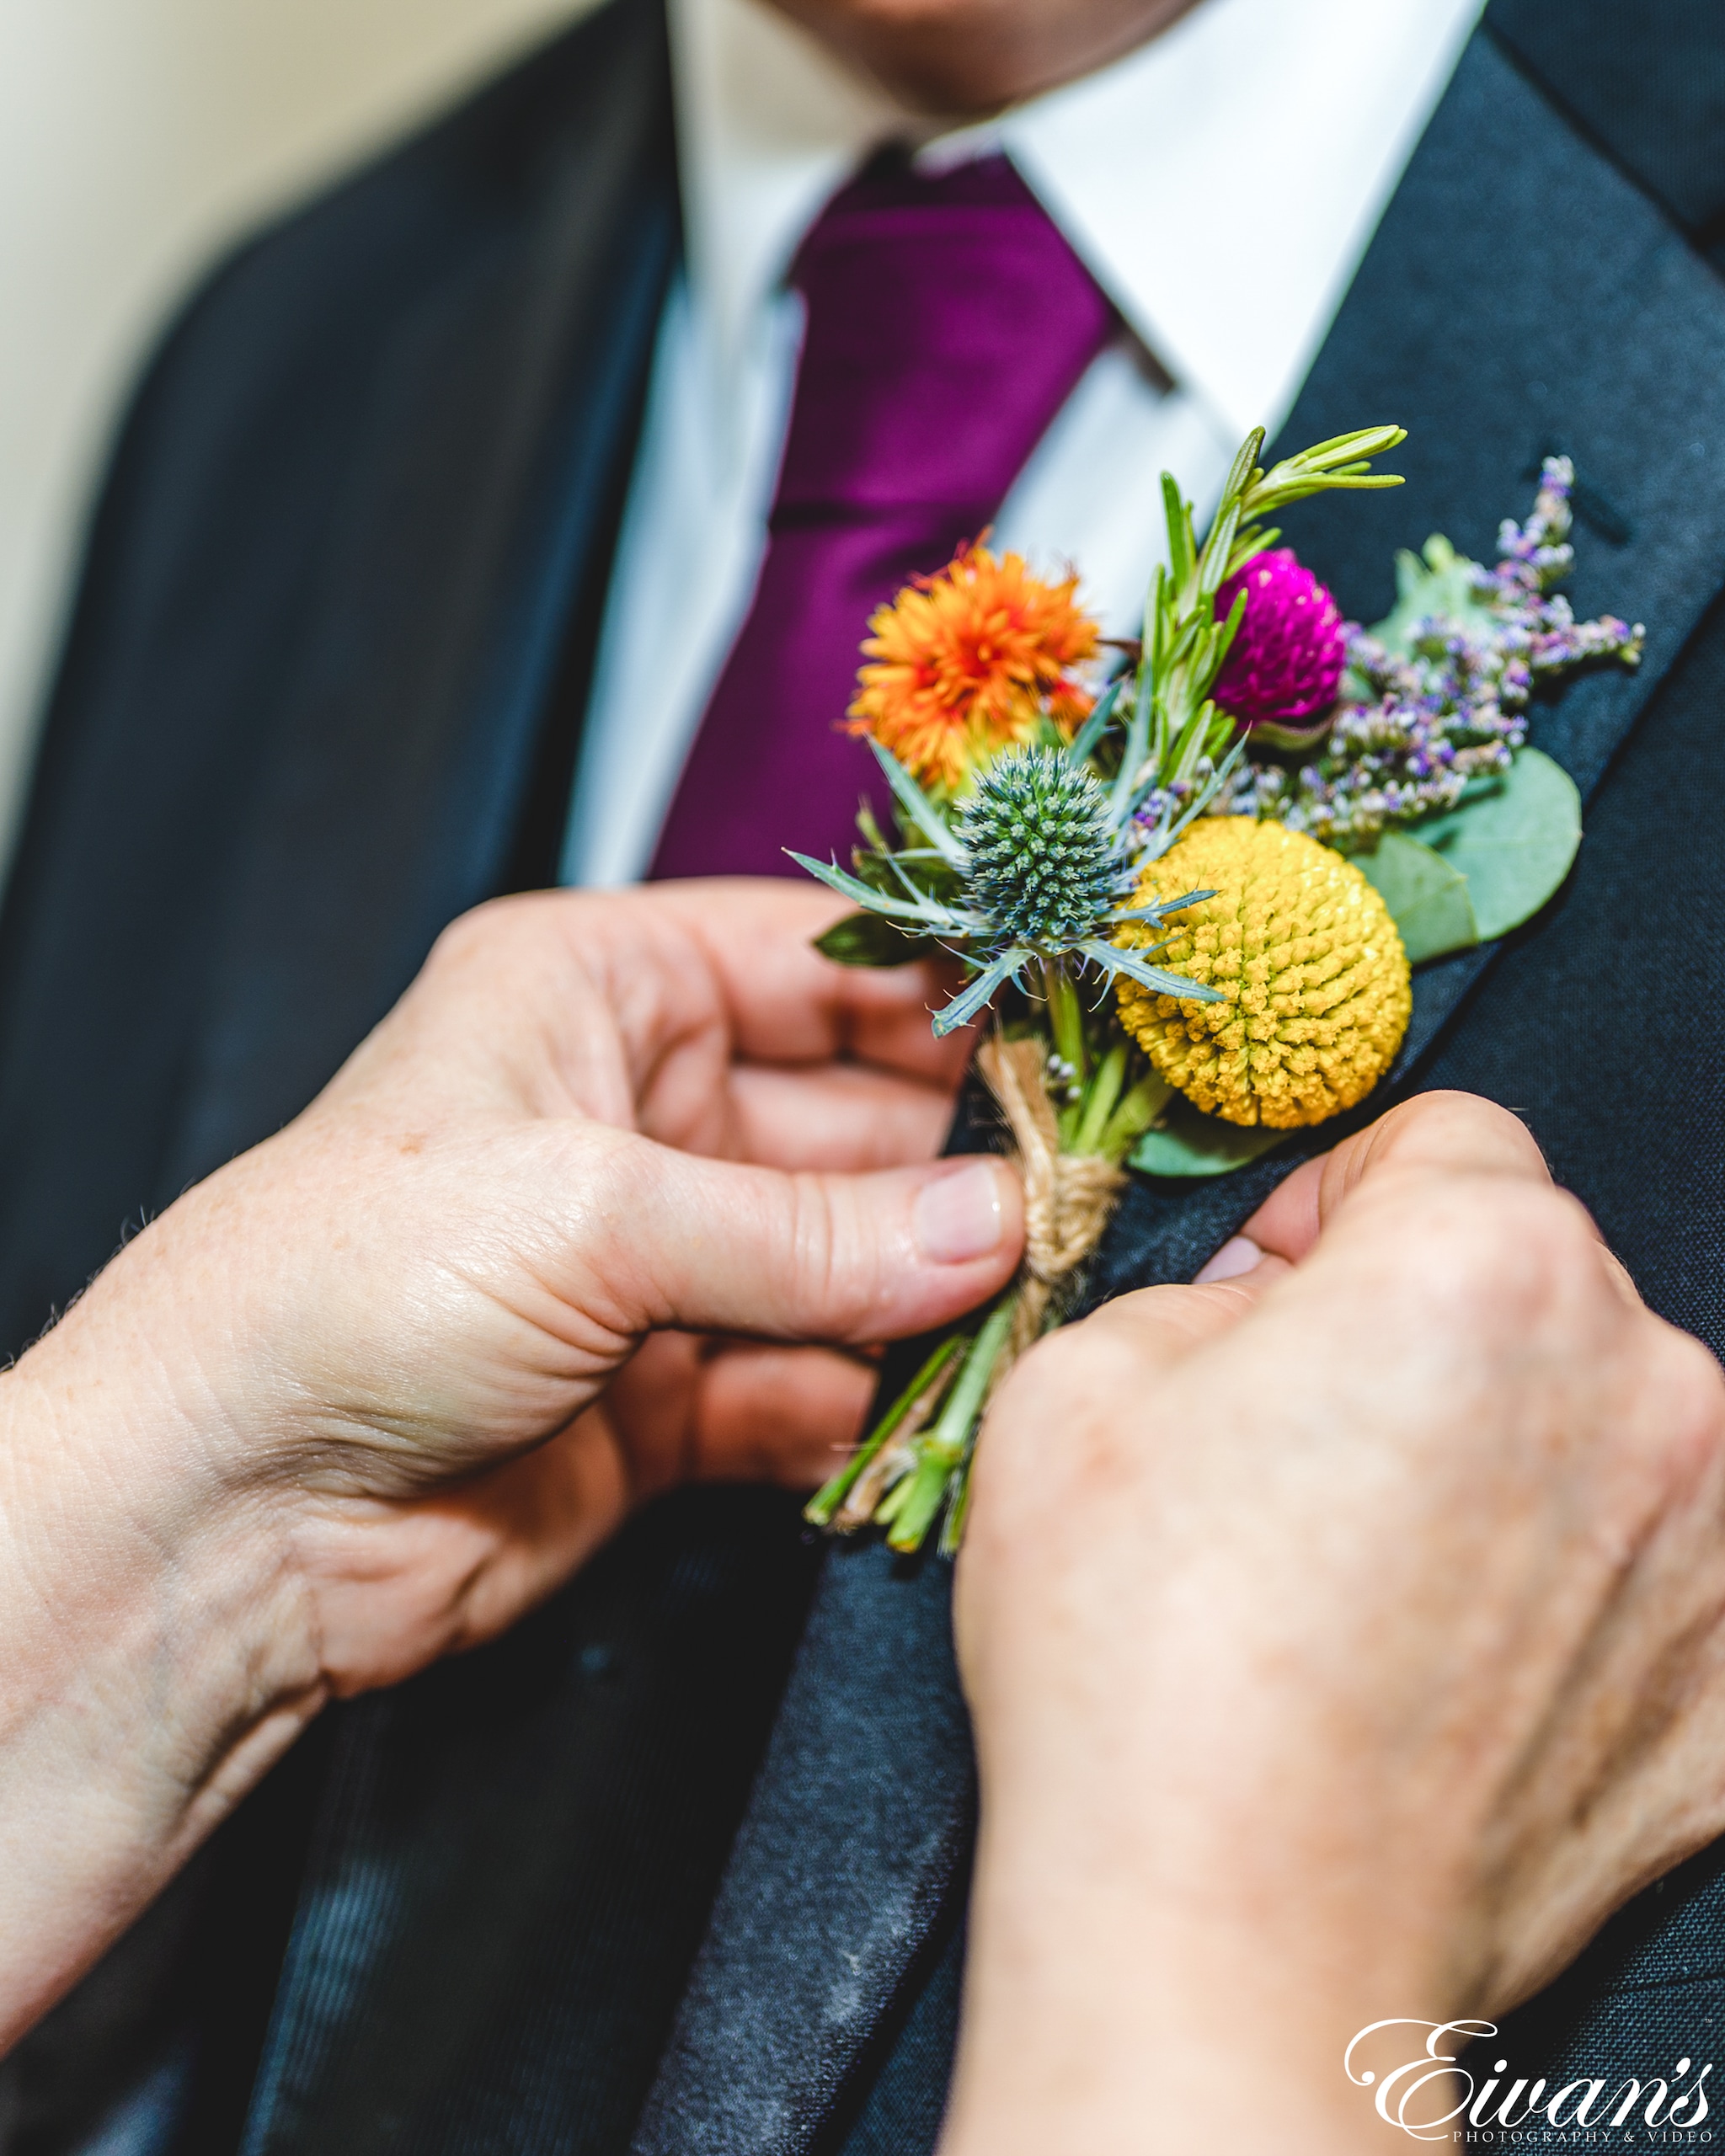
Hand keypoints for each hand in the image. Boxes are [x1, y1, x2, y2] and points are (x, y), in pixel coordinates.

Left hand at [0, 880, 1021, 2040]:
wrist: (220, 1520)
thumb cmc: (347, 1286)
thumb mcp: (592, 1212)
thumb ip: (811, 1234)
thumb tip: (1000, 1227)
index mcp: (595, 992)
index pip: (814, 961)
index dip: (947, 994)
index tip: (1083, 1040)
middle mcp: (632, 1113)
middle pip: (849, 1117)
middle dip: (959, 1165)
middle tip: (1091, 1203)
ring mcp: (653, 1262)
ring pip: (844, 1259)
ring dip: (931, 1292)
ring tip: (1048, 1308)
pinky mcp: (664, 1397)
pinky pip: (806, 1381)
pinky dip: (870, 1398)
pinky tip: (943, 1402)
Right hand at [942, 1091, 1724, 2154]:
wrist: (1229, 1940)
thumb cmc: (1142, 1664)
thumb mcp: (1078, 1381)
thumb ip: (1206, 1287)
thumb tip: (1274, 1302)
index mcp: (1487, 1265)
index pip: (1446, 1137)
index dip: (1337, 1201)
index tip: (1283, 1288)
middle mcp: (1649, 1381)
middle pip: (1534, 1281)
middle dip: (1420, 1327)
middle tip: (1297, 1450)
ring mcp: (1714, 1548)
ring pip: (1595, 1421)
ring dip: (1503, 1453)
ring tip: (1367, 1577)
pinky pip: (1647, 1572)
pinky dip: (1568, 1593)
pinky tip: (1453, 1665)